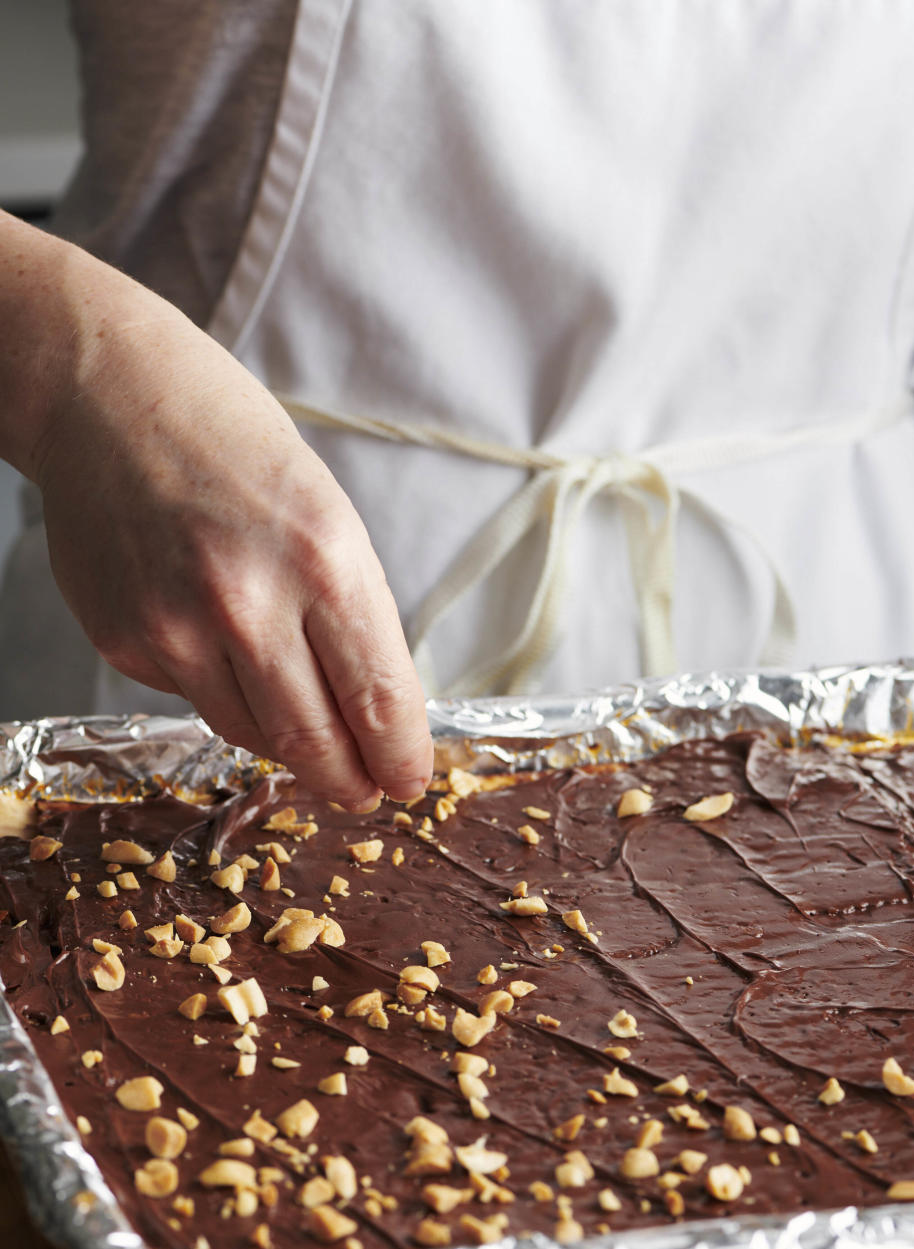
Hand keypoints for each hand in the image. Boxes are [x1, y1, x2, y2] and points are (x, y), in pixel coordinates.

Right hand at [7, 222, 432, 807]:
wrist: (111, 399)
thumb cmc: (233, 445)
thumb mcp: (326, 514)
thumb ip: (348, 612)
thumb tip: (371, 707)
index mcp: (325, 559)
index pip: (379, 698)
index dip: (400, 757)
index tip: (409, 781)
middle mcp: (250, 603)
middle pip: (314, 740)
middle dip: (348, 780)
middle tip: (362, 792)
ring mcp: (179, 629)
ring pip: (252, 734)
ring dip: (289, 747)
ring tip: (307, 734)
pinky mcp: (128, 643)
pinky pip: (196, 698)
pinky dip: (224, 694)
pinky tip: (222, 648)